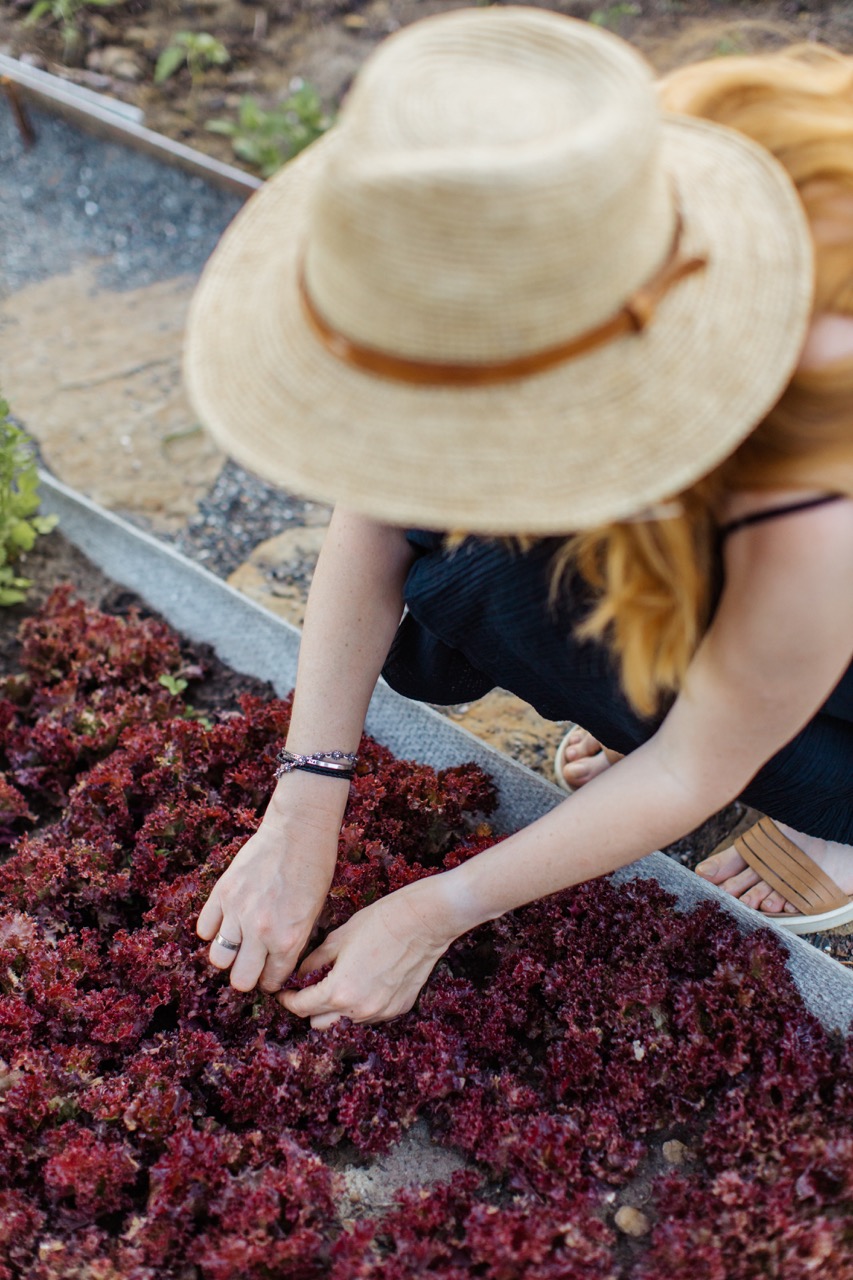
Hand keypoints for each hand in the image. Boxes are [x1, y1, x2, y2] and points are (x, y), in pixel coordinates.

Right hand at [196, 781, 344, 994]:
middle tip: (251, 963)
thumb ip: (293, 942)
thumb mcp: (314, 913)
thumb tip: (276, 964)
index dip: (270, 980)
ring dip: (227, 955)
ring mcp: (238, 912)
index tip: (268, 974)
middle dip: (246, 975)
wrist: (298, 833)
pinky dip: (213, 929)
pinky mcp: (222, 893)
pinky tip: (226, 921)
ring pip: (218, 958)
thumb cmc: (314, 871)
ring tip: (237, 943)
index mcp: (289, 940)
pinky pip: (205, 928)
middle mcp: (261, 932)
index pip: (270, 981)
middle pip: (240, 979)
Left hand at [278, 878, 455, 1028]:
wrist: (422, 922)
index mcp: (338, 991)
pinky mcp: (399, 1008)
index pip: (301, 1007)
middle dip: (310, 1008)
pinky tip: (366, 982)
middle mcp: (358, 1009)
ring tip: (341, 983)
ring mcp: (381, 1012)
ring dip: (338, 1009)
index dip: (288, 1000)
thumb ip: (315, 961)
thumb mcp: (338, 938)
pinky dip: (362, 1005)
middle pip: (319, 1024)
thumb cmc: (379, 923)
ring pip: (346, 1022)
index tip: (284, 992)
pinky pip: (370, 1015)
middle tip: (310, 989)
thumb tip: (301, 975)